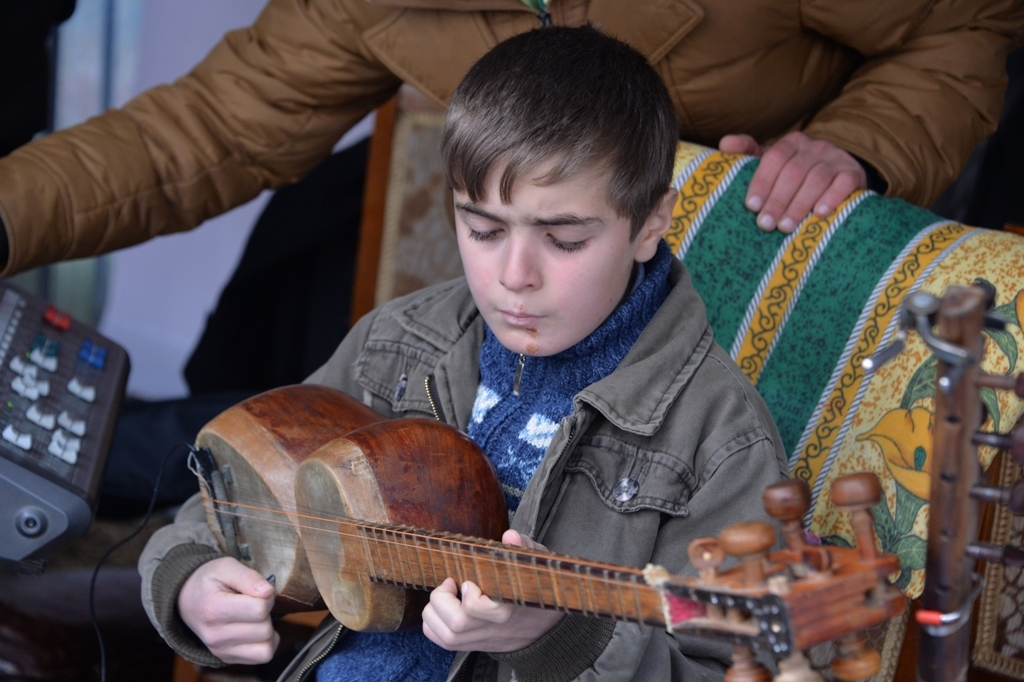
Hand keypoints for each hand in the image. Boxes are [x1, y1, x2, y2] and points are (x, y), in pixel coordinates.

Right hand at [177, 557, 279, 663]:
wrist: (187, 599)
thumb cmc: (208, 582)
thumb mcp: (226, 567)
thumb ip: (249, 577)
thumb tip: (268, 592)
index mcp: (213, 610)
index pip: (259, 609)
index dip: (266, 595)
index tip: (255, 590)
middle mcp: (215, 635)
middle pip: (264, 630)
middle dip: (266, 613)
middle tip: (253, 603)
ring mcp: (220, 650)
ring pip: (266, 648)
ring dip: (268, 630)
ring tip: (254, 617)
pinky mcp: (227, 658)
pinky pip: (261, 656)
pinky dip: (265, 643)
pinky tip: (255, 630)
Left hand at [422, 530, 563, 651]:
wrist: (545, 626)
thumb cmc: (534, 587)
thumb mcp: (532, 563)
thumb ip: (521, 548)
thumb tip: (510, 535)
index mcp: (509, 607)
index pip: (477, 609)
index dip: (467, 594)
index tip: (467, 581)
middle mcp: (494, 628)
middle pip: (457, 624)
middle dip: (442, 600)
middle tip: (450, 584)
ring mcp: (482, 639)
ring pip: (447, 637)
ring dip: (433, 613)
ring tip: (445, 596)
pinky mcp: (473, 645)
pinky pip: (443, 643)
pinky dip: (432, 625)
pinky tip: (441, 609)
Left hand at [719, 131, 866, 232]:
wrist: (838, 177)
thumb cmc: (795, 175)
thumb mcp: (772, 163)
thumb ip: (748, 153)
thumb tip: (725, 144)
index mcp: (791, 143)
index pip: (774, 158)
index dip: (762, 182)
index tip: (751, 206)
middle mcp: (814, 147)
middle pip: (793, 171)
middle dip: (777, 200)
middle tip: (765, 225)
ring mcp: (835, 159)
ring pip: (817, 178)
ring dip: (799, 204)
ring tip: (786, 227)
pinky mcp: (853, 173)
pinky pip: (844, 183)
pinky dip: (832, 198)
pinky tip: (819, 214)